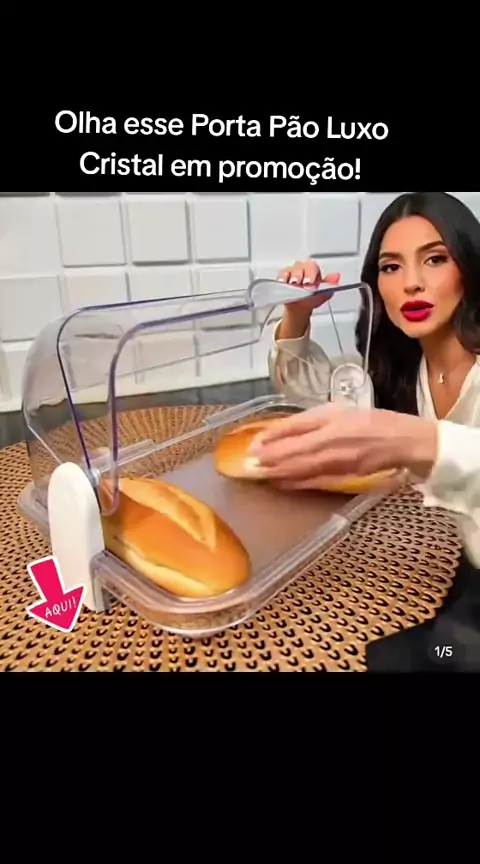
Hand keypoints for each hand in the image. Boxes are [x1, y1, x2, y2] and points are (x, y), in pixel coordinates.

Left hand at [248, 404, 438, 486]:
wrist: (404, 442)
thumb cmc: (371, 422)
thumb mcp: (339, 411)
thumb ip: (311, 420)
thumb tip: (281, 430)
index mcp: (331, 423)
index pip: (295, 430)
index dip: (273, 438)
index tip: (253, 444)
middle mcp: (333, 443)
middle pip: (294, 453)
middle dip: (269, 460)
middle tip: (247, 465)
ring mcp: (338, 463)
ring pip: (302, 470)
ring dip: (278, 473)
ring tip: (258, 475)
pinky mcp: (345, 477)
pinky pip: (315, 482)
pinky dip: (296, 483)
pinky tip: (282, 484)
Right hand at [277, 261, 340, 332]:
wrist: (300, 306)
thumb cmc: (312, 297)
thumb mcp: (323, 292)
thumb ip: (329, 284)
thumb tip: (337, 276)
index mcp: (313, 270)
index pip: (312, 267)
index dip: (311, 274)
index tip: (310, 282)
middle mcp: (302, 268)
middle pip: (300, 267)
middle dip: (300, 275)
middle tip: (300, 283)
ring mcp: (291, 272)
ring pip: (290, 270)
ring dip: (291, 276)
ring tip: (292, 283)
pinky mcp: (283, 277)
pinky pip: (281, 275)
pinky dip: (282, 278)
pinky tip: (283, 282)